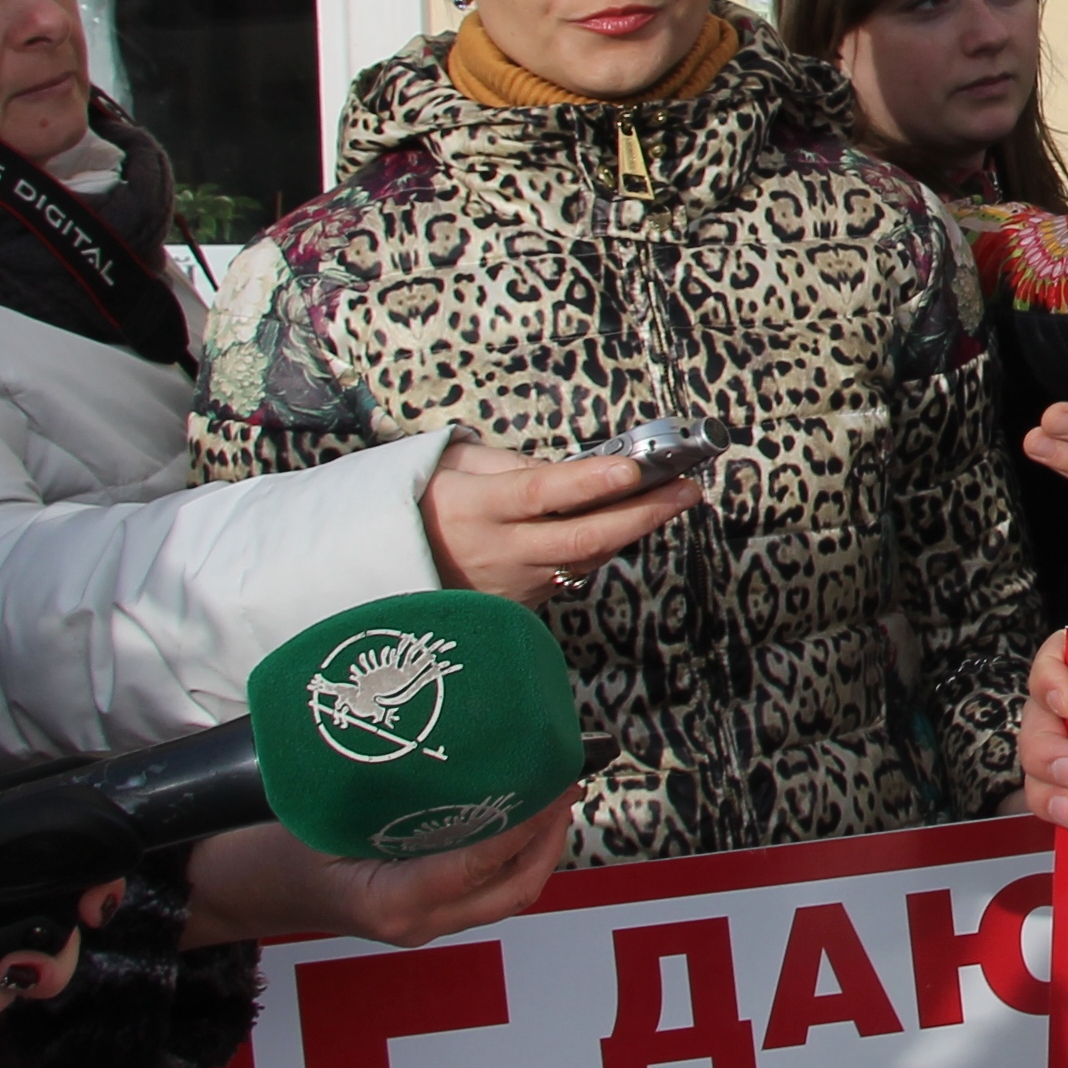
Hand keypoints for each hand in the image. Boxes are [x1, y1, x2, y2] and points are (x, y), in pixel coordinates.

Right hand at [182, 795, 575, 947]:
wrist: (246, 891)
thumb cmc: (274, 846)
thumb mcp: (319, 810)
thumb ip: (379, 790)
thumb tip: (432, 734)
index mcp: (392, 901)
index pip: (478, 864)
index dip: (525, 824)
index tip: (553, 781)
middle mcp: (417, 922)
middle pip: (512, 890)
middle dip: (550, 839)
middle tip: (568, 781)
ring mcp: (424, 925)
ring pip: (505, 895)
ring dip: (538, 847)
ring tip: (555, 792)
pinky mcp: (426, 915)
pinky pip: (486, 891)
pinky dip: (513, 855)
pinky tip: (519, 813)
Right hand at [421, 439, 701, 603]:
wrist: (380, 567)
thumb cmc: (421, 503)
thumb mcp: (451, 465)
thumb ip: (510, 465)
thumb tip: (566, 470)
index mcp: (476, 507)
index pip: (541, 493)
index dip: (589, 483)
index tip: (632, 468)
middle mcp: (500, 550)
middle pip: (582, 538)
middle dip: (642, 513)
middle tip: (686, 488)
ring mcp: (514, 583)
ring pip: (586, 559)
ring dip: (634, 530)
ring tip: (675, 497)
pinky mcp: (523, 603)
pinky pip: (573, 572)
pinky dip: (605, 547)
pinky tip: (631, 522)